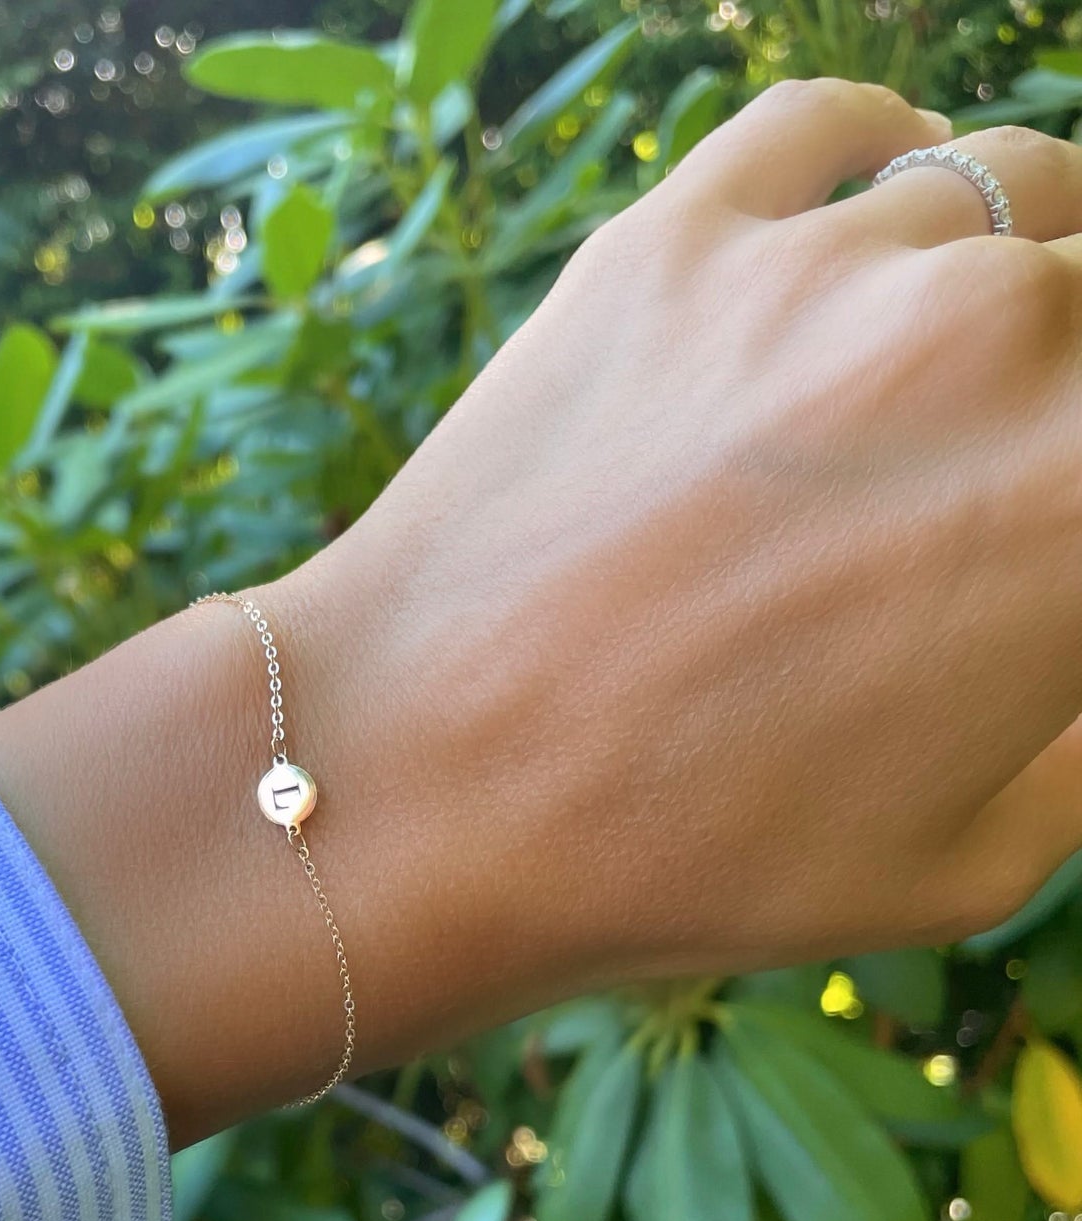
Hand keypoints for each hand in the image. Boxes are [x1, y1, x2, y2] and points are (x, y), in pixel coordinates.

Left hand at [0, 82, 1081, 1140]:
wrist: (430, 786)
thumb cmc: (690, 859)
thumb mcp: (967, 863)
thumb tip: (1070, 656)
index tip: (1040, 517)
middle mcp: (1004, 341)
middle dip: (1063, 387)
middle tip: (985, 461)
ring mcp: (828, 269)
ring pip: (999, 192)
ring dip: (1002, 269)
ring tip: (936, 362)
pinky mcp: (675, 238)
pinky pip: (829, 129)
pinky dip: (877, 157)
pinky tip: (868, 215)